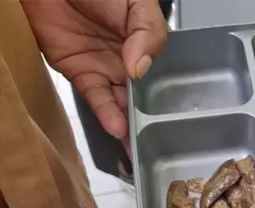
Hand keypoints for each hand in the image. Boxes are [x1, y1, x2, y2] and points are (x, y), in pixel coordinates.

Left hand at [22, 0, 167, 139]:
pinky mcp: (80, 73)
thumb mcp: (137, 3)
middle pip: (142, 97)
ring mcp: (104, 69)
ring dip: (129, 126)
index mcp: (147, 44)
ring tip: (136, 145)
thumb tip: (140, 69)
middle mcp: (128, 61)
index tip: (175, 121)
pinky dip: (107, 115)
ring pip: (120, 104)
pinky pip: (96, 99)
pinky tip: (118, 127)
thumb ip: (148, 33)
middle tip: (157, 145)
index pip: (162, 78)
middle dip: (149, 122)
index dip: (168, 100)